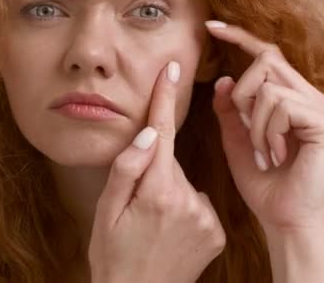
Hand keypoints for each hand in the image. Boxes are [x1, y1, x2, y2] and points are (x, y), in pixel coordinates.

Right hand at [89, 61, 224, 282]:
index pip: (164, 132)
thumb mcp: (106, 213)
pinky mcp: (218, 233)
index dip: (164, 99)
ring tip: (153, 224)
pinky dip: (187, 210)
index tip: (171, 68)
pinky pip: (201, 205)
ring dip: (170, 193)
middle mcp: (189, 201)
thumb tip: (149, 133)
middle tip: (137, 204)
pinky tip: (172, 232)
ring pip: (186, 184)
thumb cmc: (113, 255)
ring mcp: (207, 218)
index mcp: (157, 191)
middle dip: (155, 171)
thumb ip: (126, 170)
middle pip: (171, 163)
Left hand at [208, 20, 323, 233]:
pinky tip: (274, 154)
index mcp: (293, 98)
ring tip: (264, 152)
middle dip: (242, 93)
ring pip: (269, 86)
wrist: (281, 219)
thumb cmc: (261, 183)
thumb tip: (225, 79)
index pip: (268, 55)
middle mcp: (313, 98)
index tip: (210, 27)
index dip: (239, 37)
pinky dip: (266, 131)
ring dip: (254, 122)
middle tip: (246, 127)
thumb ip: (231, 109)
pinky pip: (281, 105)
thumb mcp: (236, 140)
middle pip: (267, 60)